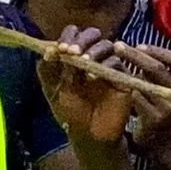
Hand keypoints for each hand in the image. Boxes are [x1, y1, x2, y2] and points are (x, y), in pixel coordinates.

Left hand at [38, 26, 132, 144]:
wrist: (89, 135)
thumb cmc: (70, 113)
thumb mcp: (52, 90)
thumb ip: (47, 70)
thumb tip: (50, 49)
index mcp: (74, 56)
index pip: (73, 34)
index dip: (67, 37)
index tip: (61, 49)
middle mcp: (92, 57)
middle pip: (93, 34)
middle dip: (82, 39)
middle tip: (72, 51)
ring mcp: (108, 66)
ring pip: (108, 45)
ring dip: (94, 50)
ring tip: (84, 62)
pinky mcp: (122, 77)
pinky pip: (118, 63)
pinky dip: (107, 65)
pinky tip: (94, 76)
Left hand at [120, 45, 170, 156]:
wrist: (167, 148)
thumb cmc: (166, 115)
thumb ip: (161, 76)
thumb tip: (141, 50)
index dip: (157, 50)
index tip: (139, 45)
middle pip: (157, 69)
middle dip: (135, 55)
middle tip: (117, 46)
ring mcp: (167, 108)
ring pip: (142, 83)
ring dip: (125, 72)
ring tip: (110, 64)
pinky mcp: (153, 119)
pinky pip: (134, 98)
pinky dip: (123, 90)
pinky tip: (114, 86)